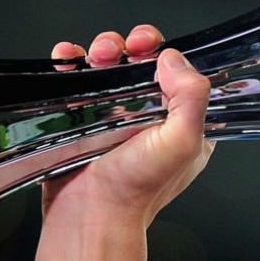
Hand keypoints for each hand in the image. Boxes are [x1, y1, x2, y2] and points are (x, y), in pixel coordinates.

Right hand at [43, 24, 215, 227]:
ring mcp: (112, 115)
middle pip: (140, 61)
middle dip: (127, 46)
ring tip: (94, 57)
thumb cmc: (135, 190)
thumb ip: (191, 96)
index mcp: (181, 123)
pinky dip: (70, 62)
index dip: (163, 53)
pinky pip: (76, 79)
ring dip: (100, 50)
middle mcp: (148, 117)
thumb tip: (171, 59)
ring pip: (108, 65)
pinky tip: (68, 58)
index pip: (178, 72)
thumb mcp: (183, 142)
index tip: (148, 49)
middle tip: (118, 51)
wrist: (88, 214)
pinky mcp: (81, 118)